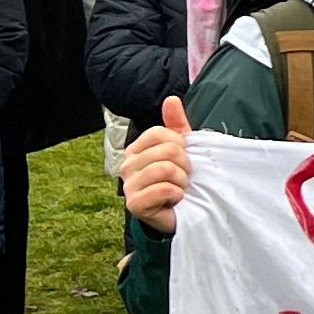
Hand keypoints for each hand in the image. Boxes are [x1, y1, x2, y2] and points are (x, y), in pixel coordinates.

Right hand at [122, 96, 192, 233]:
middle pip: (168, 151)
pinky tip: (174, 201)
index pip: (161, 134)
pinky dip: (177, 195)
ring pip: (166, 169)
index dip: (182, 146)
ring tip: (179, 189)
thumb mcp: (182, 150)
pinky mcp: (134, 204)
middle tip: (182, 178)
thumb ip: (177, 125)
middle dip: (185, 166)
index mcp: (136, 149)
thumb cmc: (178, 180)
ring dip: (182, 181)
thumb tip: (172, 99)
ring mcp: (129, 185)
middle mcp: (127, 165)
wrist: (179, 215)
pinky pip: (164, 189)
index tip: (183, 160)